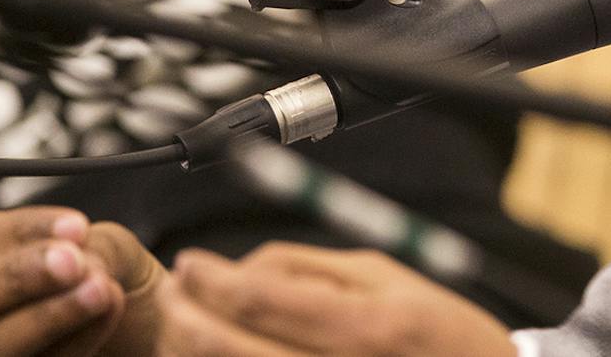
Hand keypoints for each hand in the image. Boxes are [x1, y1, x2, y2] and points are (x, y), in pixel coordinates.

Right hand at [0, 206, 165, 356]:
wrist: (127, 337)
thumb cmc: (98, 284)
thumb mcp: (99, 249)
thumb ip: (90, 245)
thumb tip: (77, 261)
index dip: (23, 231)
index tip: (78, 227)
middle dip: (13, 277)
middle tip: (73, 263)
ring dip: (46, 317)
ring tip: (100, 292)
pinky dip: (72, 343)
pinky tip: (108, 316)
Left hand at [156, 244, 515, 355]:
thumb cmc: (441, 336)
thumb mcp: (387, 280)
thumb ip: (310, 270)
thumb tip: (237, 270)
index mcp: (367, 325)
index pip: (260, 298)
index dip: (209, 278)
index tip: (188, 264)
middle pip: (229, 349)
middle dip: (184, 319)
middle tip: (169, 297)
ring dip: (195, 353)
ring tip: (185, 331)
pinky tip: (222, 356)